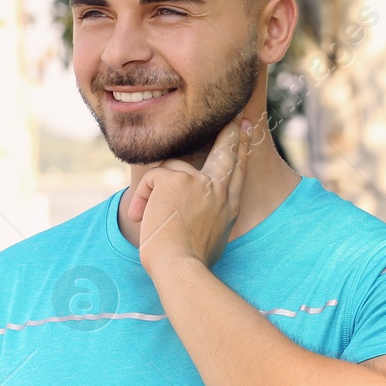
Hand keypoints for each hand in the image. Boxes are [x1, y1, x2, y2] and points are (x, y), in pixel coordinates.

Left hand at [128, 111, 257, 273]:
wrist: (180, 267)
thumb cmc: (191, 264)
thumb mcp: (212, 238)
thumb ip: (210, 217)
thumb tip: (202, 212)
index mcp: (228, 206)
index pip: (237, 171)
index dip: (240, 151)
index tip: (244, 131)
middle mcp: (218, 191)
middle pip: (226, 152)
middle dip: (231, 133)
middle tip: (237, 118)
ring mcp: (199, 183)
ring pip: (172, 167)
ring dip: (154, 191)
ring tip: (145, 216)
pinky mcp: (175, 181)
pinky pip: (152, 178)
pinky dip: (142, 198)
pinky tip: (141, 216)